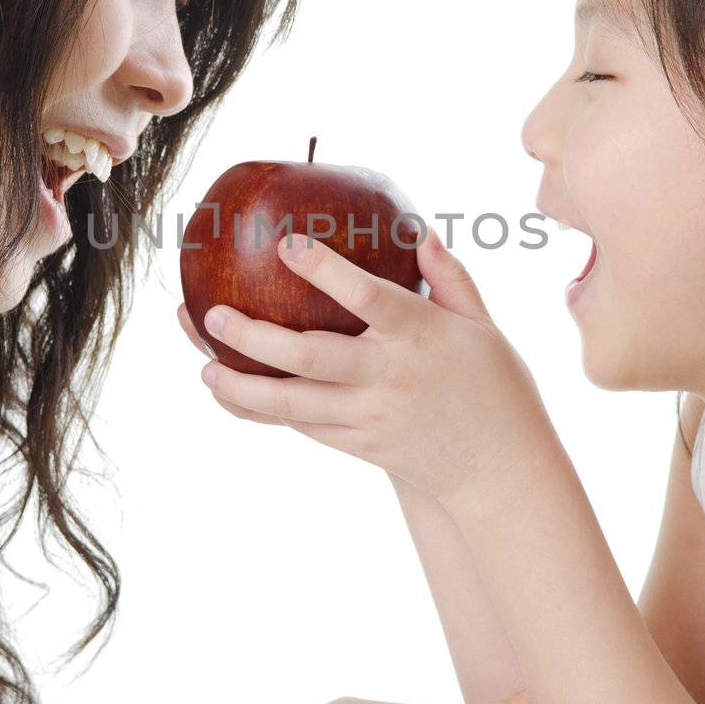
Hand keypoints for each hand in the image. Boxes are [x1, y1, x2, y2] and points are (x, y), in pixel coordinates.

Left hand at [180, 227, 564, 515]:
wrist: (500, 471)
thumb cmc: (496, 388)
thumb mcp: (483, 325)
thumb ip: (449, 277)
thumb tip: (420, 232)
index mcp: (420, 335)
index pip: (365, 297)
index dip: (325, 271)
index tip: (288, 245)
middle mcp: (388, 377)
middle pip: (308, 357)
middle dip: (254, 337)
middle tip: (213, 315)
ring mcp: (369, 417)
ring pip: (292, 404)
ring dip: (241, 387)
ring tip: (205, 369)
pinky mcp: (358, 446)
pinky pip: (301, 427)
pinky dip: (262, 411)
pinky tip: (230, 393)